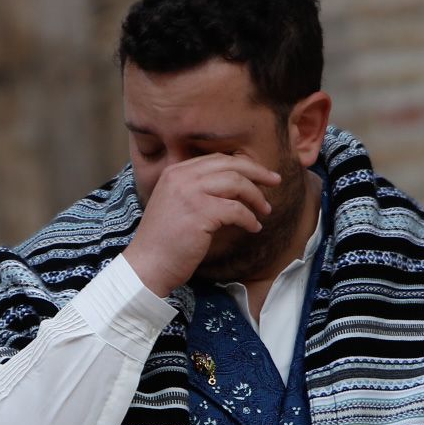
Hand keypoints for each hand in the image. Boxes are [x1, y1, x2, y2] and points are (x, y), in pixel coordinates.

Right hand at [124, 153, 282, 296]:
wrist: (147, 264)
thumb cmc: (164, 241)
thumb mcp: (176, 204)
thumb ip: (197, 190)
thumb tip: (234, 187)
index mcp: (176, 172)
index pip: (217, 159)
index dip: (243, 165)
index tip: (261, 174)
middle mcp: (182, 177)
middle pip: (230, 165)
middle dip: (258, 172)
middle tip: (275, 182)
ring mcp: (190, 193)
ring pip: (237, 183)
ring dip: (256, 197)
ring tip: (265, 211)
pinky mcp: (200, 213)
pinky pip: (236, 210)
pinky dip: (249, 218)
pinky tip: (253, 228)